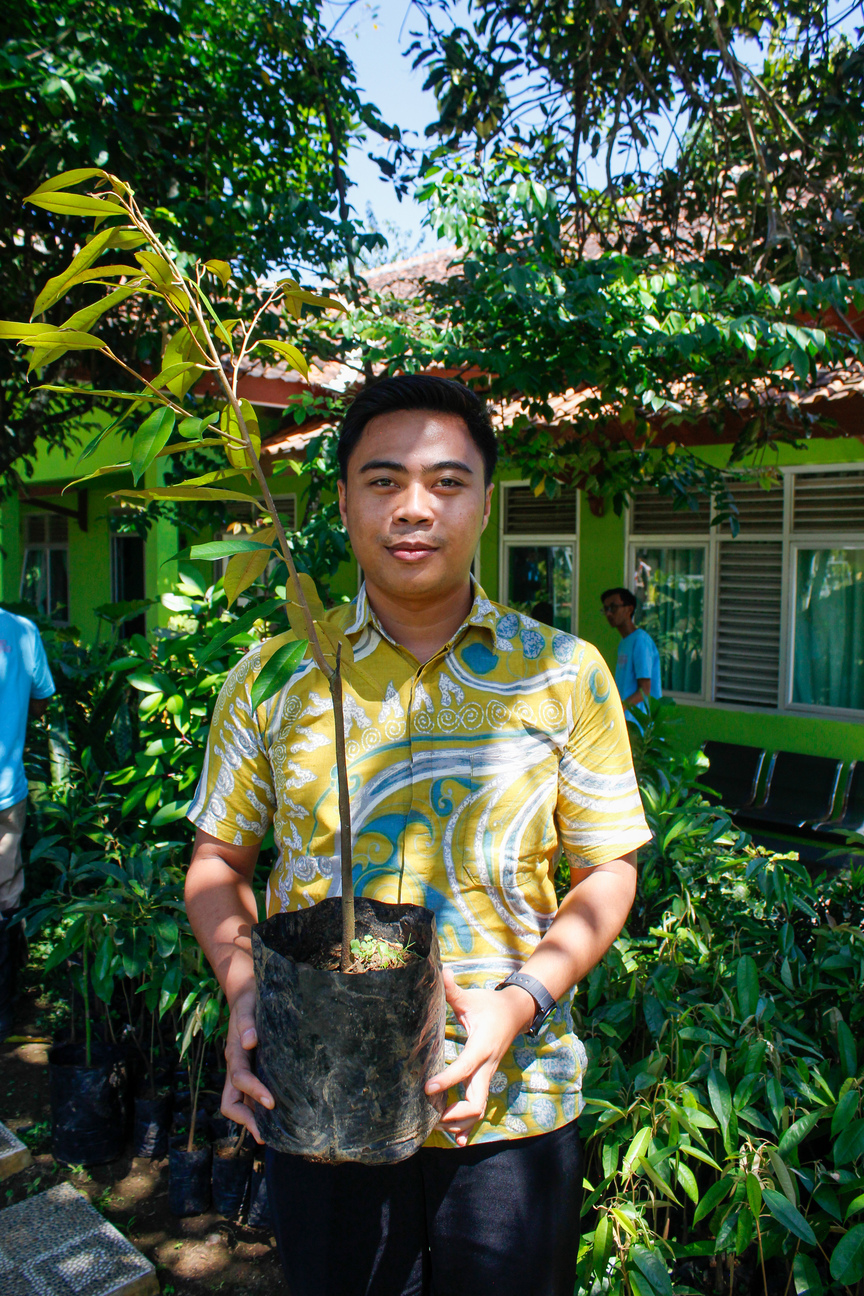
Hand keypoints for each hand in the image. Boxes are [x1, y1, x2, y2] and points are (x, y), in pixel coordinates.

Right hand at [221, 983, 273, 1143]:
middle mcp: (237, 1065)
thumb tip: (249, 1042)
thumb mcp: (248, 1007)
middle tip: (268, 1135)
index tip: (271, 1102)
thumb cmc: (249, 999)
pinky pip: (252, 1094)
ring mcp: (244, 1068)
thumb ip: (248, 1022)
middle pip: (232, 1102)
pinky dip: (260, 1107)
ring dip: (253, 1118)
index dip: (253, 1092)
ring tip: (274, 1133)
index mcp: (234, 1053)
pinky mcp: (254, 1067)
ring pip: (241, 1102)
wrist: (246, 991)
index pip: (239, 1080)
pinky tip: (279, 1114)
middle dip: (247, 1120)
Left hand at [424, 968, 534, 1146]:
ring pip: (478, 1110)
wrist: (517, 1014)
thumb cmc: (490, 1005)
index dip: (447, 1081)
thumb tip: (441, 972)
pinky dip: (468, 1125)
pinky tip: (456, 1139)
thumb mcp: (472, 998)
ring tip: (437, 1127)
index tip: (428, 1088)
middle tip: (431, 1117)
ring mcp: (488, 1076)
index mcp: (481, 1047)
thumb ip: (453, 990)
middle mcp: (486, 1066)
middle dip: (455, 1114)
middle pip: (476, 1101)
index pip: (465, 1069)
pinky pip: (479, 1108)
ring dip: (460, 1122)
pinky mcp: (486, 1080)